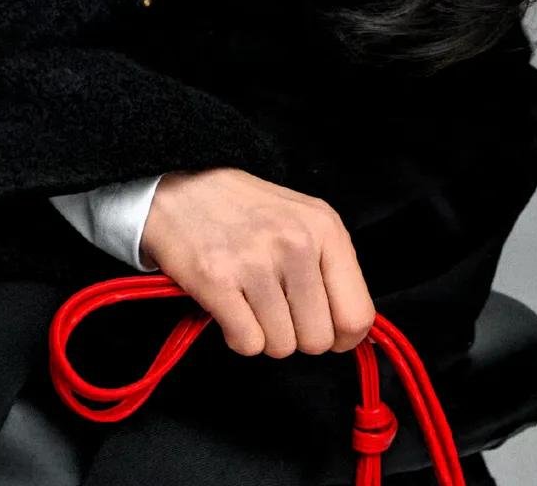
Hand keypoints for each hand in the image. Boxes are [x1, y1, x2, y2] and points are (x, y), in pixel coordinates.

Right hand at [139, 166, 376, 357]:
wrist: (179, 190)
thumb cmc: (244, 211)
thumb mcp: (302, 222)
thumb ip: (331, 269)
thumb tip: (352, 333)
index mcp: (325, 228)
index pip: (358, 316)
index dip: (340, 337)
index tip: (320, 327)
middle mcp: (295, 242)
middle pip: (318, 340)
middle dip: (295, 334)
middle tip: (273, 305)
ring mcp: (256, 261)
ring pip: (281, 347)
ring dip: (263, 333)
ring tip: (247, 297)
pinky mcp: (218, 280)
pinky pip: (247, 344)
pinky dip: (237, 335)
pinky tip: (229, 305)